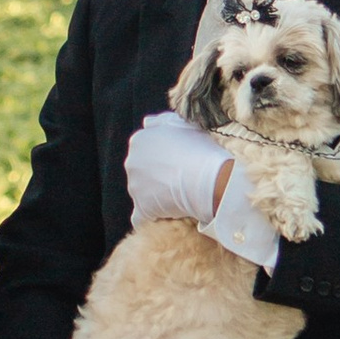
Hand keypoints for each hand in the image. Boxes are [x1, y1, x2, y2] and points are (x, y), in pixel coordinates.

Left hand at [125, 111, 235, 230]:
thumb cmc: (200, 148)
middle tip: (180, 179)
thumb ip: (160, 122)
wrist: (208, 178)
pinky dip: (152, 216)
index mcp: (139, 140)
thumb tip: (147, 123)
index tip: (180, 162)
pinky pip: (141, 216)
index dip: (163, 158)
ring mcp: (134, 186)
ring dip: (156, 195)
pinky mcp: (141, 208)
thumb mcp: (181, 123)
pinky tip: (166, 216)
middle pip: (141, 171)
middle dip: (156, 176)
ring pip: (142, 192)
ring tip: (179, 196)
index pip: (145, 150)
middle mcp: (131, 162)